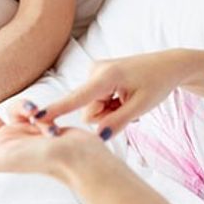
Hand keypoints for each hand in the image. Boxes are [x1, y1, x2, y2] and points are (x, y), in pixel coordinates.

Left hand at [0, 69, 109, 181]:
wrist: (79, 158)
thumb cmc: (40, 161)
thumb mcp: (4, 160)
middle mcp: (7, 143)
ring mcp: (25, 133)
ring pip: (15, 107)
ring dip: (24, 109)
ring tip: (39, 120)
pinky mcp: (42, 124)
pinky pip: (34, 108)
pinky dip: (42, 113)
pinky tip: (52, 126)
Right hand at [36, 50, 192, 138]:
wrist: (168, 66)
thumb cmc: (157, 83)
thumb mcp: (141, 107)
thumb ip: (117, 122)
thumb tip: (97, 137)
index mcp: (106, 76)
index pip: (77, 98)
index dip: (56, 109)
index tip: (35, 117)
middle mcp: (95, 70)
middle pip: (88, 112)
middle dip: (107, 116)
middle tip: (129, 105)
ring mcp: (95, 72)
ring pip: (92, 109)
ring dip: (110, 111)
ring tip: (128, 99)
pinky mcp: (97, 75)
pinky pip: (96, 101)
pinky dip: (111, 104)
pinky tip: (125, 95)